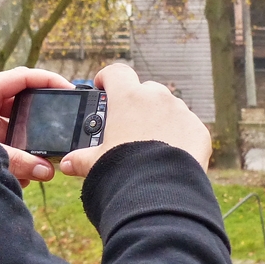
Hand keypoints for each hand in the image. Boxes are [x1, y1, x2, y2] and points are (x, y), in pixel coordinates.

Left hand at [0, 67, 74, 186]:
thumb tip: (46, 170)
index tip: (69, 90)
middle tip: (60, 131)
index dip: (47, 80)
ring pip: (14, 128)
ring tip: (41, 163)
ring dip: (28, 145)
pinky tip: (24, 174)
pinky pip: (4, 144)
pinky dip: (15, 157)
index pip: (21, 78)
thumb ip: (17, 160)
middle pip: (21, 104)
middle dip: (40, 121)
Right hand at [59, 63, 210, 177]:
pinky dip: (179, 136)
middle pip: (144, 90)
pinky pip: (186, 127)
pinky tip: (171, 155)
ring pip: (168, 107)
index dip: (107, 78)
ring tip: (151, 144)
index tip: (103, 87)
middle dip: (137, 103)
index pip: (116, 72)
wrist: (160, 190)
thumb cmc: (123, 170)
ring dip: (160, 119)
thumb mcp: (96, 162)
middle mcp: (156, 97)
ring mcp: (180, 111)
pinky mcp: (198, 129)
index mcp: (127, 98)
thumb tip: (67, 164)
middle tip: (128, 125)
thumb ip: (80, 158)